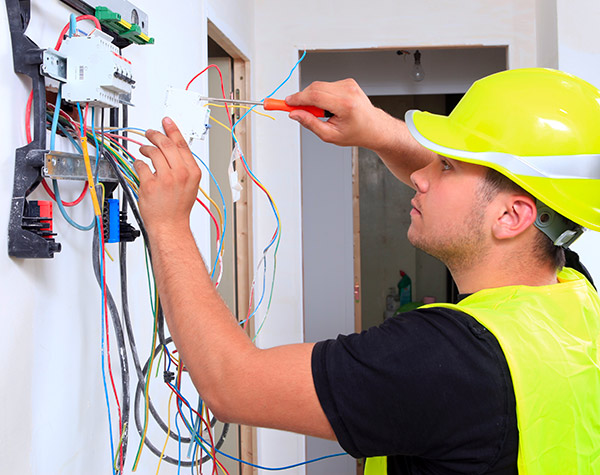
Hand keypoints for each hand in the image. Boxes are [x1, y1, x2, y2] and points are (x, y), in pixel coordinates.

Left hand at [134, 117, 201, 234]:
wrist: (170, 226)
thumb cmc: (178, 208)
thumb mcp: (190, 185)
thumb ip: (183, 166)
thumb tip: (172, 149)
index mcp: (192, 172)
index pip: (181, 144)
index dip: (173, 130)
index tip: (167, 121)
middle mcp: (180, 173)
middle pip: (166, 144)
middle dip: (156, 135)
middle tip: (150, 133)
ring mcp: (165, 179)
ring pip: (153, 152)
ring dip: (146, 148)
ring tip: (144, 150)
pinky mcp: (150, 184)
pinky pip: (141, 166)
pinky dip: (138, 163)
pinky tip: (139, 165)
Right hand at [285, 78, 385, 148]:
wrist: (374, 127)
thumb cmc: (356, 133)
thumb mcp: (330, 135)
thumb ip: (310, 123)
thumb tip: (295, 114)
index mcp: (345, 105)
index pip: (315, 96)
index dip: (297, 98)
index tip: (286, 102)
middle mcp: (348, 91)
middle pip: (315, 88)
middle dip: (301, 98)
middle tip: (294, 109)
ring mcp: (349, 84)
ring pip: (319, 86)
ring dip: (313, 98)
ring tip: (320, 113)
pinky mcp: (347, 82)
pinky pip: (326, 85)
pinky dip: (321, 95)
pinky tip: (328, 106)